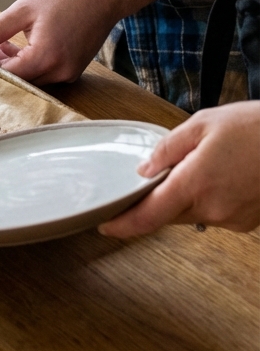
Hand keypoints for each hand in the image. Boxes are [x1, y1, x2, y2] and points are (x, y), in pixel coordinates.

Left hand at [0, 0, 118, 84]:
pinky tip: (19, 47)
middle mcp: (60, 72)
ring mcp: (69, 74)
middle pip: (19, 79)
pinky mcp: (73, 71)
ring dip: (13, 65)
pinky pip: (45, 74)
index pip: (7, 74)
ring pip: (31, 78)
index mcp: (45, 56)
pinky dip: (30, 64)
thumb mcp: (23, 9)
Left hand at [99, 102, 259, 236]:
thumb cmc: (253, 128)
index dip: (124, 225)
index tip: (106, 226)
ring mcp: (232, 219)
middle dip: (157, 200)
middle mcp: (213, 209)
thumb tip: (144, 170)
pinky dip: (208, 198)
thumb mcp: (202, 125)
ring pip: (193, 213)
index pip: (150, 215)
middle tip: (154, 176)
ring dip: (186, 196)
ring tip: (203, 163)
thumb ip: (168, 149)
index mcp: (196, 184)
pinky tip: (221, 174)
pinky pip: (215, 213)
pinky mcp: (246, 222)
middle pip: (169, 214)